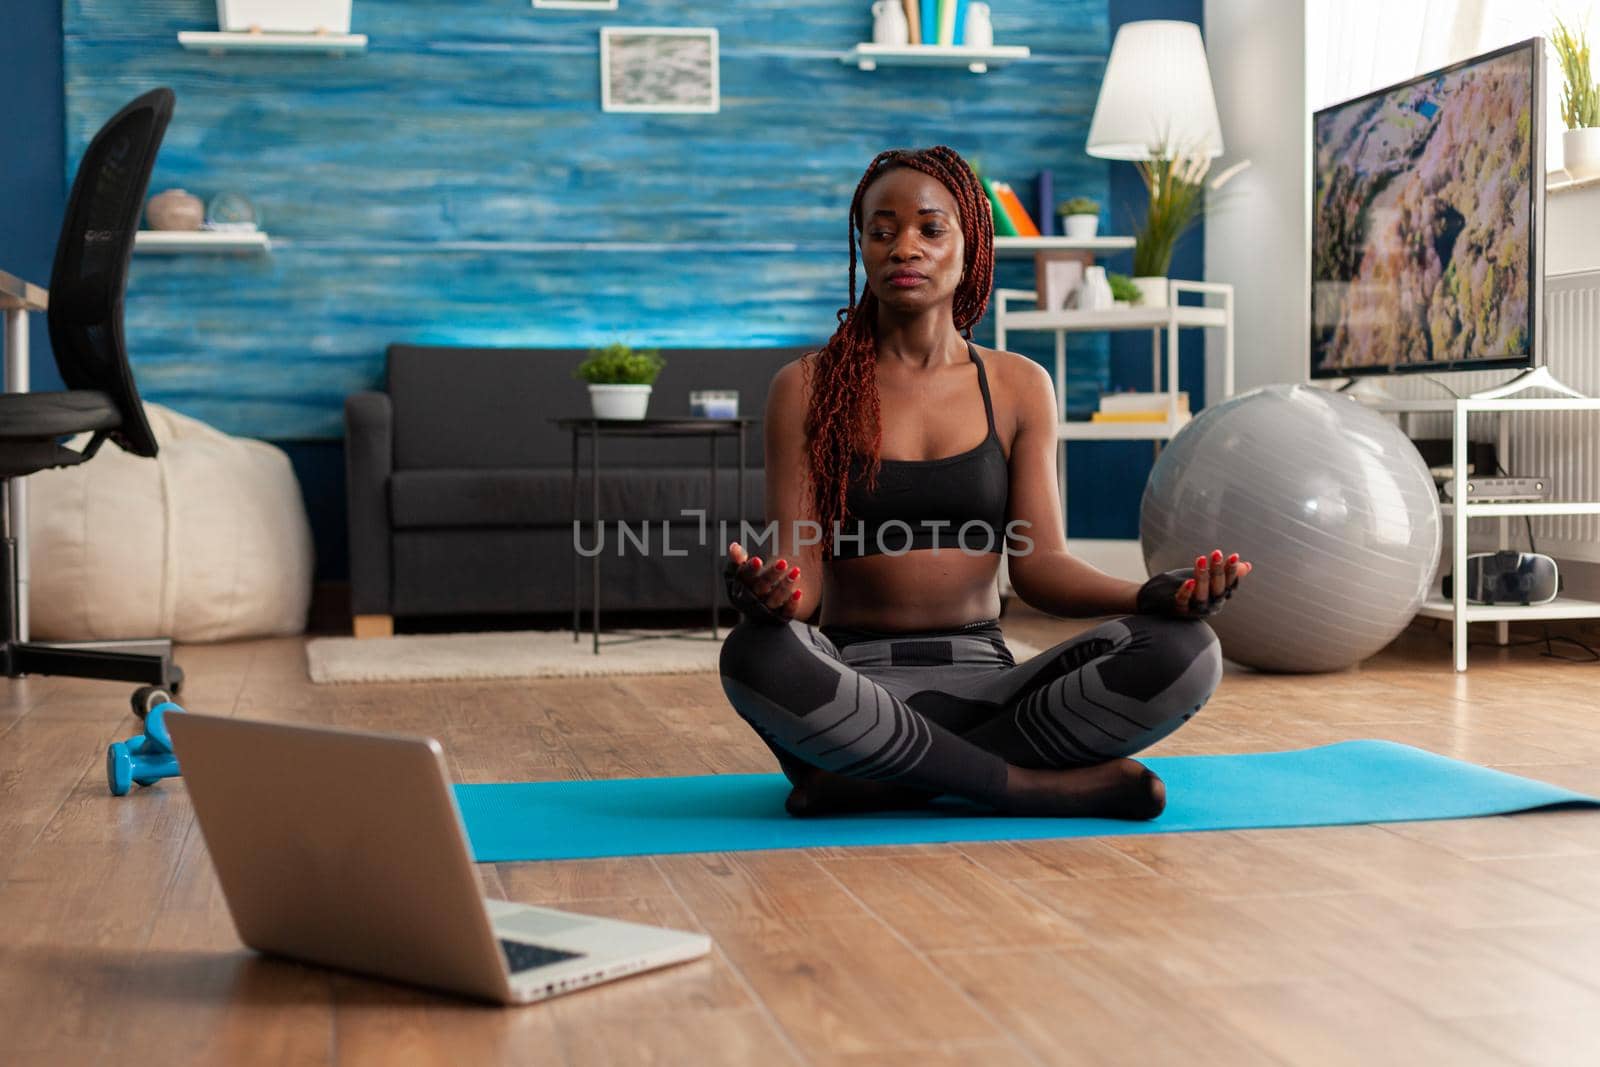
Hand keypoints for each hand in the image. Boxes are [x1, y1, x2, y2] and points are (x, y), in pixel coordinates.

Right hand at [724, 542, 802, 623]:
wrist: (757, 612)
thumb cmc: (748, 584)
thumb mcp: (740, 573)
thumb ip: (738, 560)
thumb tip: (734, 546)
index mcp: (740, 588)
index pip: (744, 578)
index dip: (750, 570)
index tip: (758, 560)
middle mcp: (752, 601)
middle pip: (762, 587)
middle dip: (772, 575)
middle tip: (783, 562)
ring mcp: (766, 610)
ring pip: (775, 599)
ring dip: (785, 586)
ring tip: (796, 571)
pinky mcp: (779, 617)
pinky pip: (787, 612)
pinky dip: (792, 604)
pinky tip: (799, 593)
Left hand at [1136, 549, 1253, 619]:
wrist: (1160, 601)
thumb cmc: (1188, 587)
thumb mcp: (1207, 578)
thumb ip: (1224, 573)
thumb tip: (1247, 566)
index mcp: (1220, 595)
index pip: (1229, 582)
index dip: (1232, 570)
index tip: (1234, 555)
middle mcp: (1211, 604)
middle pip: (1218, 588)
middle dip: (1218, 570)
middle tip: (1217, 553)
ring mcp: (1196, 609)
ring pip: (1202, 595)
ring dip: (1202, 577)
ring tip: (1200, 559)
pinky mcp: (1179, 610)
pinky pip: (1183, 602)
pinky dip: (1186, 592)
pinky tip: (1188, 581)